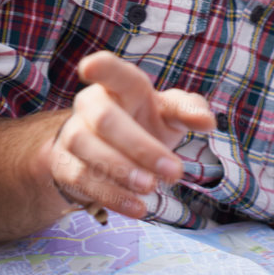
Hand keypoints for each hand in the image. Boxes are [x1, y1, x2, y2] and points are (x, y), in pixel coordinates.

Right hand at [46, 52, 214, 217]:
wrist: (107, 152)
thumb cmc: (144, 122)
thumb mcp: (170, 113)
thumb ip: (189, 110)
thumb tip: (207, 121)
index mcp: (119, 86)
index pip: (110, 71)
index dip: (100, 67)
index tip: (89, 67)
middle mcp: (90, 105)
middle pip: (105, 119)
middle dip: (140, 147)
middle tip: (174, 172)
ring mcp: (73, 133)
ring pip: (88, 149)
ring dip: (122, 172)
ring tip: (152, 189)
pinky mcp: (65, 165)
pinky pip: (82, 179)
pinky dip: (112, 195)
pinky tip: (138, 207)